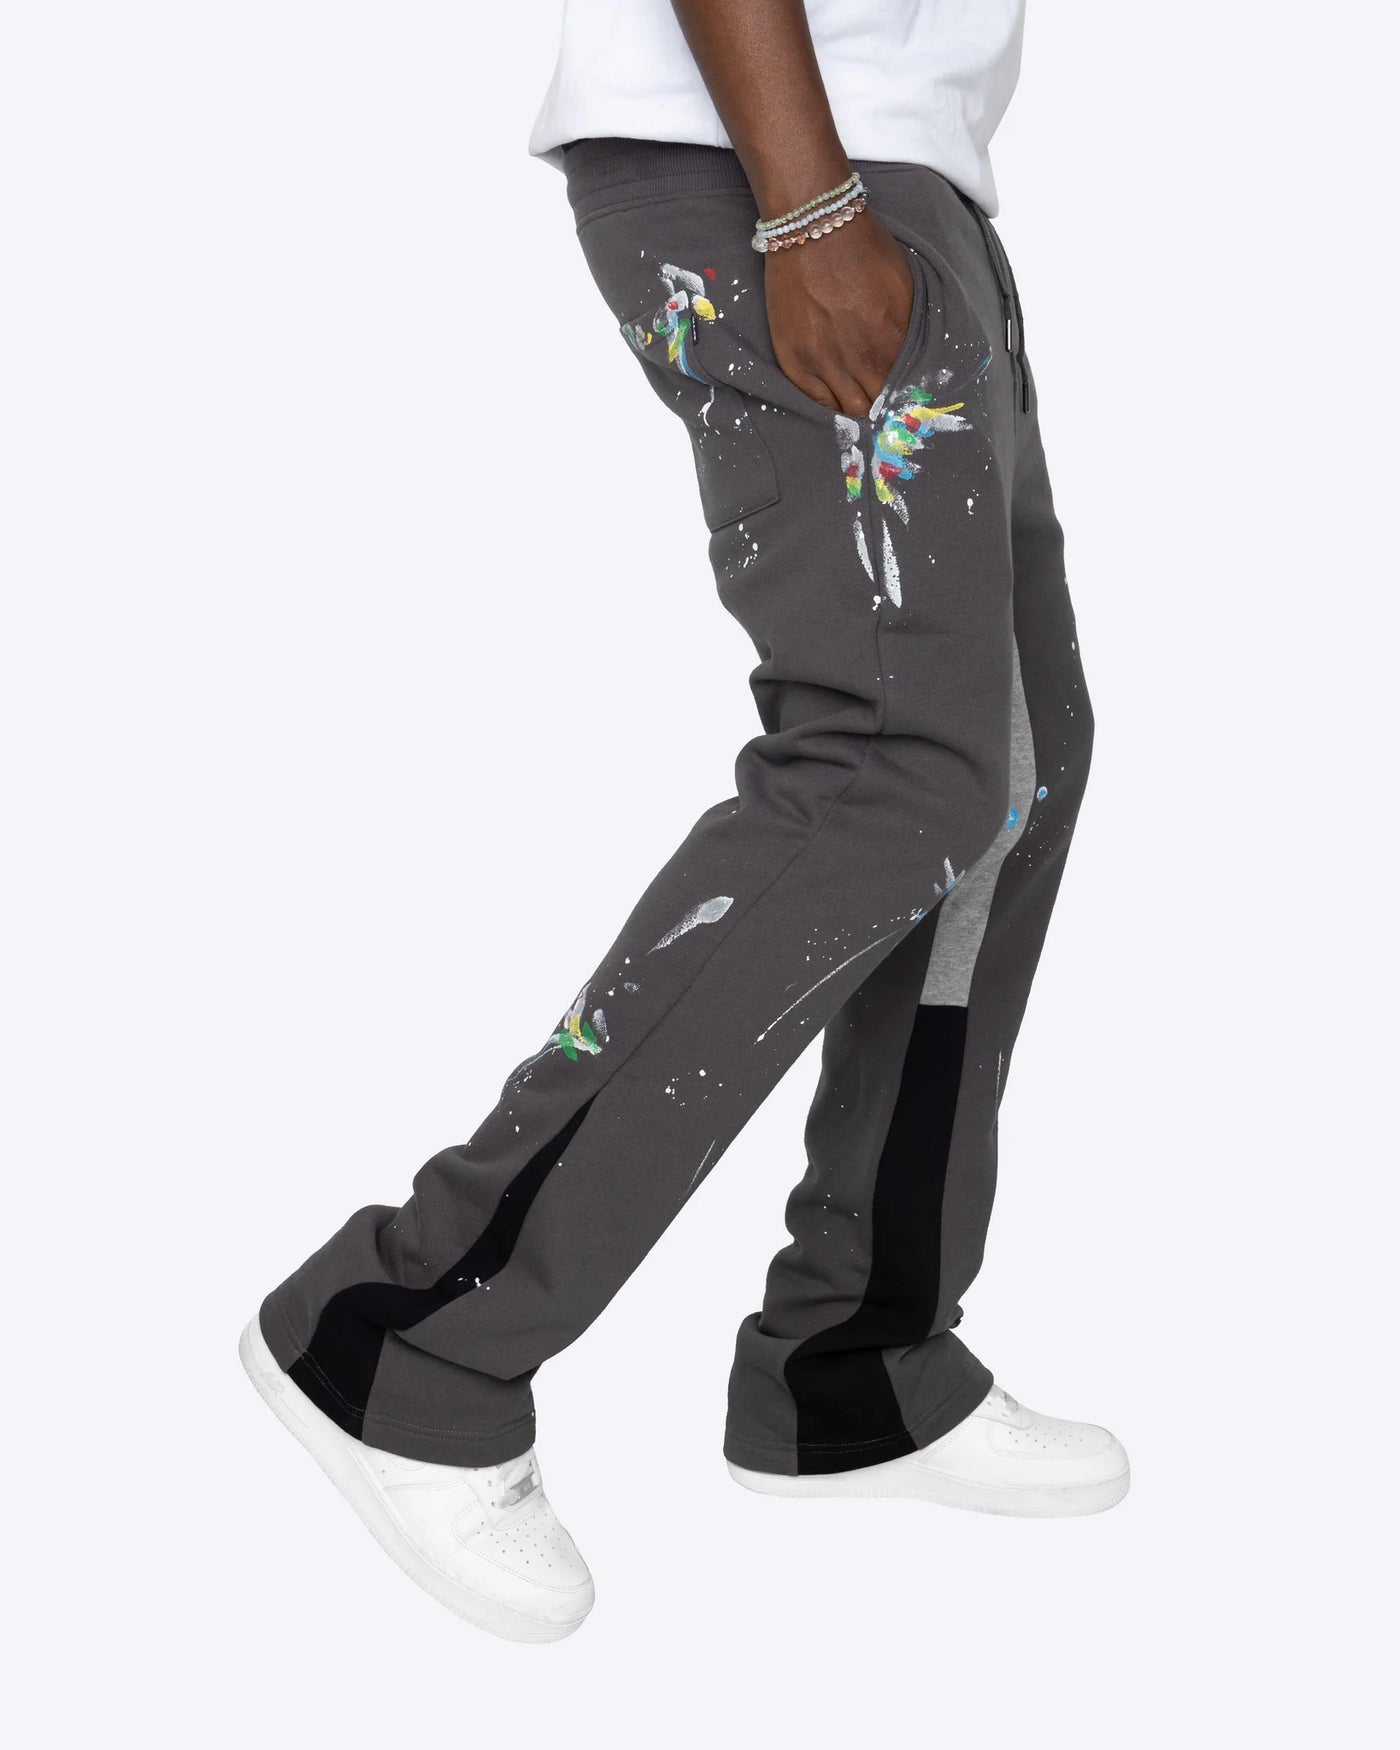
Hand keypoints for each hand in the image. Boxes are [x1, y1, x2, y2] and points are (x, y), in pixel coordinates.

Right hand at [764, 214, 914, 417]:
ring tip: (857, 390)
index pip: (905, 390)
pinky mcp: (795, 361)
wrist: (813, 229)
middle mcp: (860, 360)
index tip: (902, 391)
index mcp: (892, 342)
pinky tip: (835, 388)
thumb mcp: (903, 286)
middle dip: (882, 401)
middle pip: (878, 405)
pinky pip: (817, 401)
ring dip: (857, 404)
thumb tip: (912, 357)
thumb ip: (908, 328)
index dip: (904, 393)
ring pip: (849, 409)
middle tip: (879, 392)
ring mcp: (825, 363)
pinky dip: (829, 400)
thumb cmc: (862, 249)